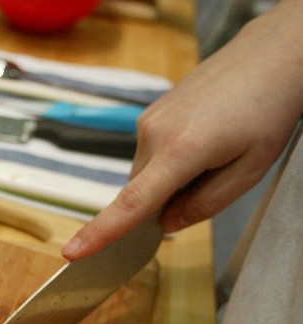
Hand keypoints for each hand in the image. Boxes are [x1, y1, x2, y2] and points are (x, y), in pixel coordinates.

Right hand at [61, 0, 302, 259]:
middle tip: (214, 177)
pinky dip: (170, 160)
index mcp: (182, 151)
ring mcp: (149, 121)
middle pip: (141, 193)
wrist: (268, 55)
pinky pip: (150, 154)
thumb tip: (168, 223)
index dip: (101, 232)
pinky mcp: (150, 113)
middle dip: (167, 202)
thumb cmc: (268, 107)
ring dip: (171, 178)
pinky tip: (202, 139)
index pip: (133, 202)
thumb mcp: (251, 168)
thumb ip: (206, 204)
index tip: (72, 252)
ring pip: (146, 174)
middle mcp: (155, 134)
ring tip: (214, 151)